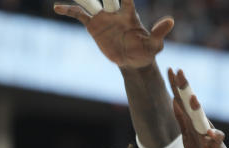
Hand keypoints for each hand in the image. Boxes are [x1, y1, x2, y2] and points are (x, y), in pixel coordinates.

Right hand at [53, 0, 173, 69]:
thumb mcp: (154, 45)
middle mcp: (114, 11)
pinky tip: (57, 7)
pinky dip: (68, 11)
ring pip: (90, 1)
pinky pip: (79, 15)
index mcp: (129, 12)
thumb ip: (159, 33)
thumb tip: (171, 21)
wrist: (133, 61)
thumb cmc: (146, 51)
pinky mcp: (93, 26)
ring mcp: (103, 17)